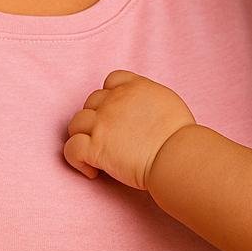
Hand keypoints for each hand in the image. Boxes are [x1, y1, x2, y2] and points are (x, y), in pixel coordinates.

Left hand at [63, 70, 195, 190]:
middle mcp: (114, 100)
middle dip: (97, 118)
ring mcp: (102, 123)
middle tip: (110, 137)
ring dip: (82, 136)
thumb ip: (148, 99)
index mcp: (134, 87)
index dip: (111, 96)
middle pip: (92, 102)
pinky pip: (71, 149)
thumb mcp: (167, 101)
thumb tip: (142, 111)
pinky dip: (76, 160)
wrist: (176, 154)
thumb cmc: (180, 135)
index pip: (111, 81)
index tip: (118, 112)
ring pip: (76, 123)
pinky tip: (92, 170)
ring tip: (95, 152)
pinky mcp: (95, 147)